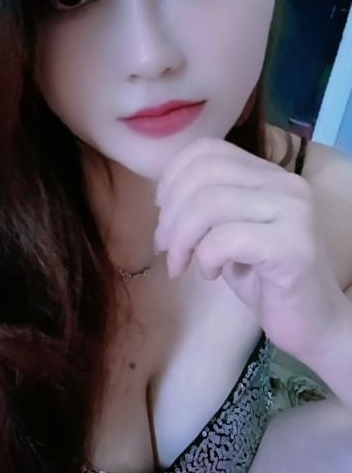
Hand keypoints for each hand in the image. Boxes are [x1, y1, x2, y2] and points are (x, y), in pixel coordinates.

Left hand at [153, 136, 344, 363]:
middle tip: (164, 247)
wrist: (310, 323)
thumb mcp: (227, 232)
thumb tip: (162, 198)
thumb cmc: (263, 278)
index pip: (209, 150)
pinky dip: (206, 257)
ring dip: (181, 239)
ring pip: (210, 204)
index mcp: (268, 174)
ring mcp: (293, 212)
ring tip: (180, 264)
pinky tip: (211, 274)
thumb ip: (205, 206)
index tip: (162, 210)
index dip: (173, 176)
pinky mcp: (292, 246)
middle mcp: (285, 184)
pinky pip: (226, 239)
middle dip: (171, 213)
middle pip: (204, 174)